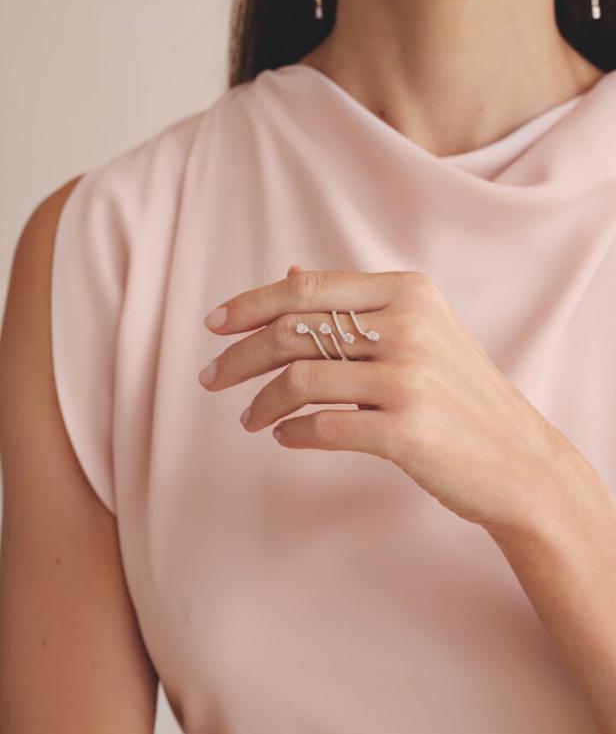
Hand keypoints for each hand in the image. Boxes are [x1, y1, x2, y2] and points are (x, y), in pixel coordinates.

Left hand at [199, 265, 572, 532]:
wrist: (519, 460)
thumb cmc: (460, 394)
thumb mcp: (420, 331)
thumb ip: (356, 303)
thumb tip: (288, 273)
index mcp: (408, 292)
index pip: (308, 289)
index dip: (251, 304)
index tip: (214, 324)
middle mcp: (409, 326)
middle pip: (294, 331)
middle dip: (239, 356)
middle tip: (209, 378)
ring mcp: (409, 378)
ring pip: (299, 381)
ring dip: (260, 404)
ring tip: (248, 420)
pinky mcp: (407, 429)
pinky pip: (322, 427)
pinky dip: (291, 433)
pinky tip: (284, 437)